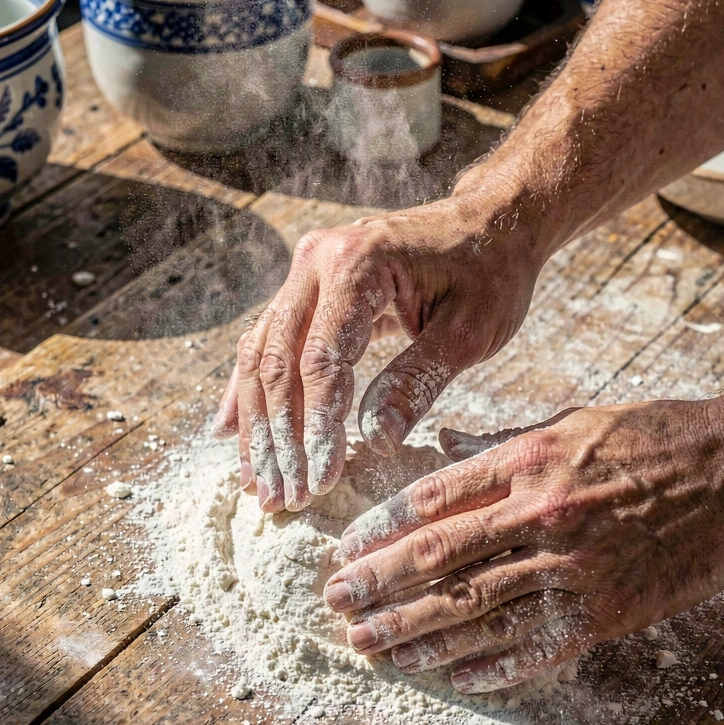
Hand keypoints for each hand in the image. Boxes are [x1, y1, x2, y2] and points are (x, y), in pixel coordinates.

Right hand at [213, 194, 539, 511]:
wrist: (489, 223)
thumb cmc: (490, 275)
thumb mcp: (471, 331)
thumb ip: (419, 380)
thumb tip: (374, 443)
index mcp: (358, 262)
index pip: (321, 361)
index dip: (317, 428)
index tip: (319, 483)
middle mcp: (316, 260)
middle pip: (277, 362)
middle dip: (279, 439)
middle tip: (282, 500)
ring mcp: (305, 272)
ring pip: (261, 357)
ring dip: (259, 426)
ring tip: (261, 486)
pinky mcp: (306, 289)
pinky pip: (267, 344)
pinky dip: (252, 394)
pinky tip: (233, 436)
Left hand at [323, 400, 723, 691]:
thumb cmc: (651, 438)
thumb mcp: (570, 422)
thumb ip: (500, 445)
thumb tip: (442, 449)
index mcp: (526, 463)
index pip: (430, 501)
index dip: (378, 530)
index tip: (343, 552)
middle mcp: (539, 517)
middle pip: (439, 561)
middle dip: (379, 587)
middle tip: (335, 608)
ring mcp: (571, 571)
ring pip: (476, 612)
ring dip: (417, 635)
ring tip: (373, 649)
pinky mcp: (605, 613)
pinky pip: (534, 647)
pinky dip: (489, 666)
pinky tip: (451, 678)